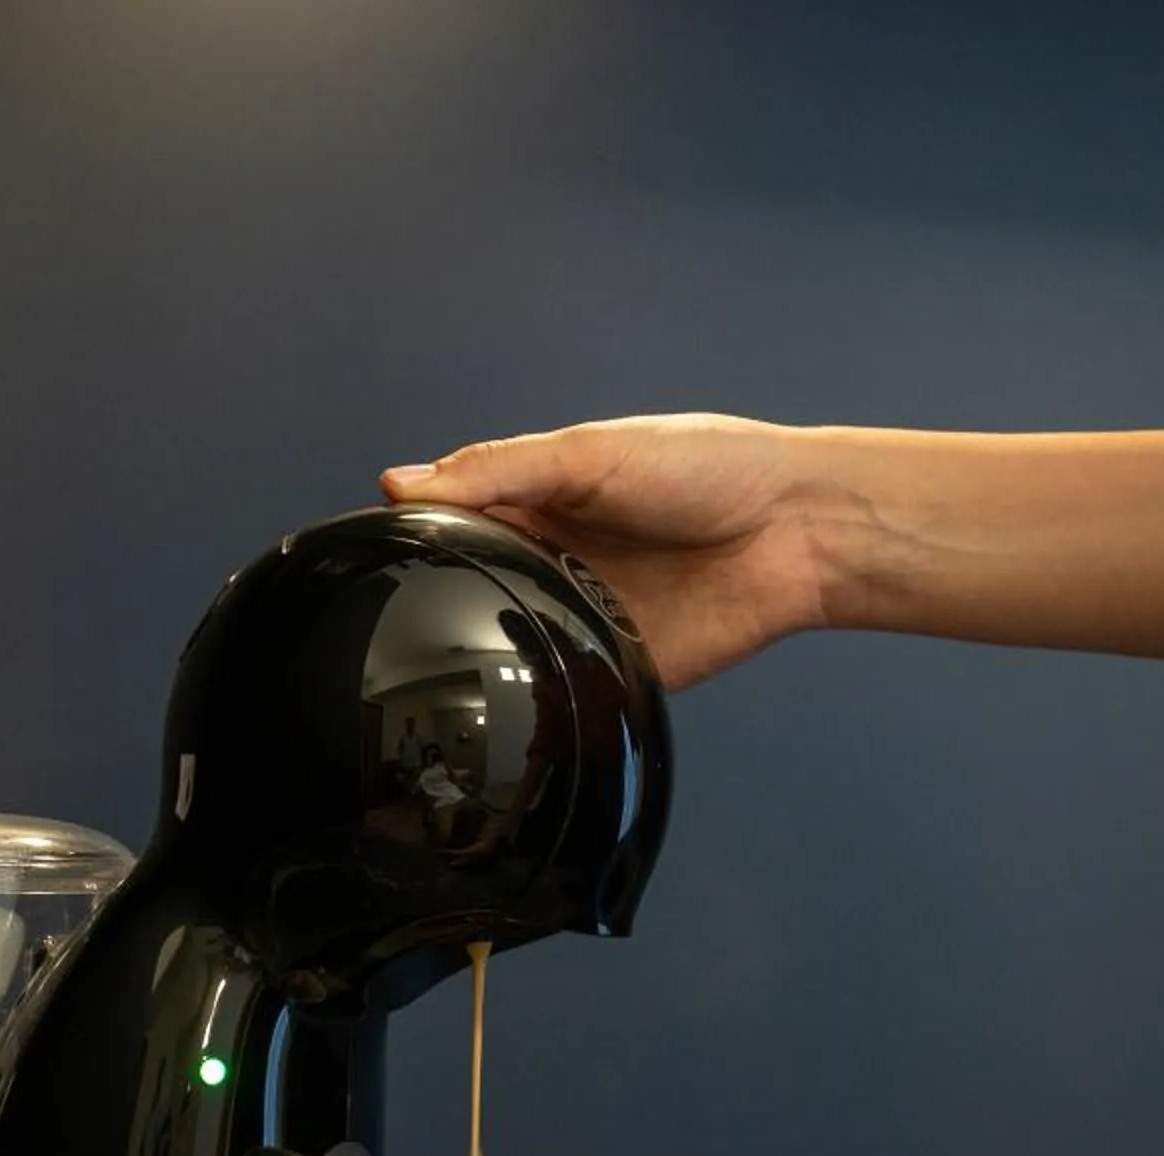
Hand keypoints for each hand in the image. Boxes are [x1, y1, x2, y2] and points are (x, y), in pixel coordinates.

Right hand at [383, 415, 841, 688]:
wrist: (796, 531)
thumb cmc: (710, 469)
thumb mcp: (589, 454)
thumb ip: (499, 472)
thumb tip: (402, 484)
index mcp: (542, 502)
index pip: (454, 521)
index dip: (412, 535)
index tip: (367, 548)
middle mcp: (556, 561)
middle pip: (474, 587)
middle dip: (438, 600)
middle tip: (395, 607)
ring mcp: (585, 617)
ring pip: (511, 646)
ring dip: (482, 652)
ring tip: (438, 652)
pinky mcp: (619, 668)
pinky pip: (565, 688)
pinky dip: (538, 692)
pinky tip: (504, 691)